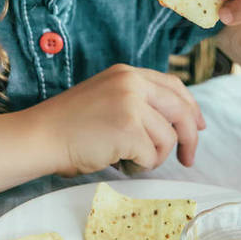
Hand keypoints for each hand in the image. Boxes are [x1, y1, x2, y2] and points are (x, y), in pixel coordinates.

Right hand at [36, 63, 205, 176]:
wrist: (41, 137)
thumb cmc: (69, 126)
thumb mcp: (106, 98)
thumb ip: (137, 102)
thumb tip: (173, 123)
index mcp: (127, 73)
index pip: (174, 85)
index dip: (191, 107)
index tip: (199, 126)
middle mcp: (132, 83)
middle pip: (181, 111)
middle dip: (189, 138)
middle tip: (187, 159)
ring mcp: (131, 104)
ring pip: (167, 139)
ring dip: (152, 157)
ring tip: (125, 159)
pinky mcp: (128, 129)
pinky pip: (151, 156)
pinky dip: (139, 166)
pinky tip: (117, 162)